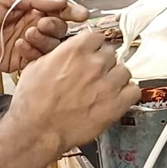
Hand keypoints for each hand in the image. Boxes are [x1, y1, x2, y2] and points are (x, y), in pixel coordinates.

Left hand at [0, 0, 89, 72]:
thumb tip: (58, 2)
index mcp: (27, 8)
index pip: (56, 9)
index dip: (69, 11)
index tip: (80, 14)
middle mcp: (30, 25)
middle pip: (58, 27)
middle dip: (55, 25)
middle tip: (41, 23)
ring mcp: (26, 44)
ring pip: (52, 44)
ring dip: (44, 38)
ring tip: (27, 34)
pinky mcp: (20, 60)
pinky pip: (38, 58)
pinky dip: (33, 51)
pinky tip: (19, 45)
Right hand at [8, 32, 139, 150]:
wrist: (36, 129)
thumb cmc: (32, 103)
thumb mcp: (37, 66)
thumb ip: (58, 54)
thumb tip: (66, 52)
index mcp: (75, 50)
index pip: (97, 37)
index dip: (93, 47)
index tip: (92, 53)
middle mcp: (95, 64)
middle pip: (111, 54)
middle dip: (103, 64)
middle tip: (94, 76)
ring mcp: (108, 83)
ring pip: (124, 71)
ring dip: (115, 78)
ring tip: (104, 89)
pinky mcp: (117, 104)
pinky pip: (134, 91)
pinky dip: (127, 94)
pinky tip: (117, 98)